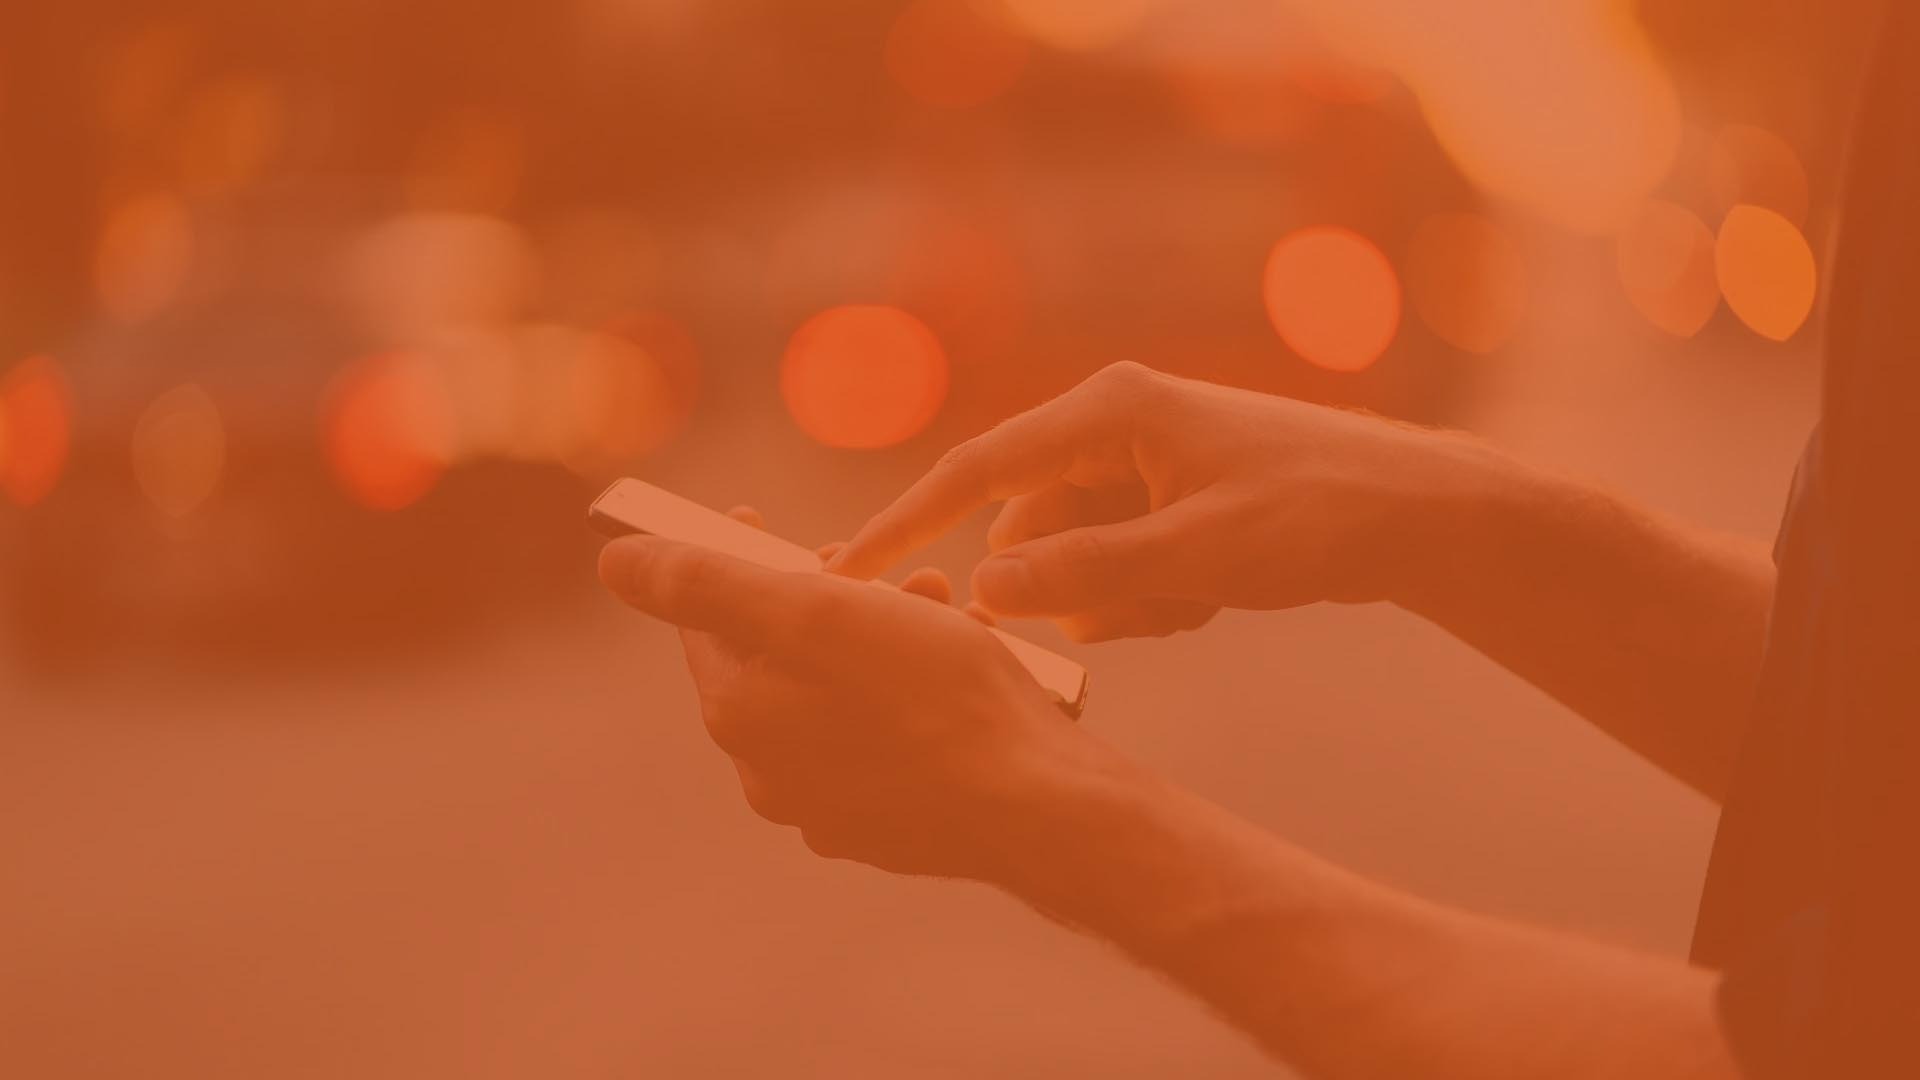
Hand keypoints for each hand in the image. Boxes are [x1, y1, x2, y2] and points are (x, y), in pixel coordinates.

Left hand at [599, 509, 1101, 880]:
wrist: (1038, 805)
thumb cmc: (936, 696)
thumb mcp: (816, 609)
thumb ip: (705, 584)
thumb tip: (614, 562)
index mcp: (739, 714)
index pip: (706, 616)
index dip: (734, 557)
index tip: (762, 519)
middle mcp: (769, 772)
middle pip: (775, 653)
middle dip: (825, 596)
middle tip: (882, 569)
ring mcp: (828, 807)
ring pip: (834, 692)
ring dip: (876, 636)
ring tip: (938, 608)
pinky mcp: (887, 826)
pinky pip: (880, 738)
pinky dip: (907, 694)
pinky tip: (956, 672)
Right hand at [828, 362, 1509, 641]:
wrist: (1420, 517)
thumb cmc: (1315, 518)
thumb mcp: (1194, 558)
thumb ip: (1083, 576)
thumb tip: (985, 592)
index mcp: (1111, 410)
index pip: (978, 470)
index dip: (908, 525)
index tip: (849, 574)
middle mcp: (1116, 425)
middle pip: (1033, 527)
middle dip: (1071, 587)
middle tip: (1149, 609)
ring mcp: (1144, 463)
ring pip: (1078, 557)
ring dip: (1120, 599)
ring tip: (1199, 596)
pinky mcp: (1171, 497)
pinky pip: (1119, 563)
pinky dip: (1151, 596)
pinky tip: (1213, 595)